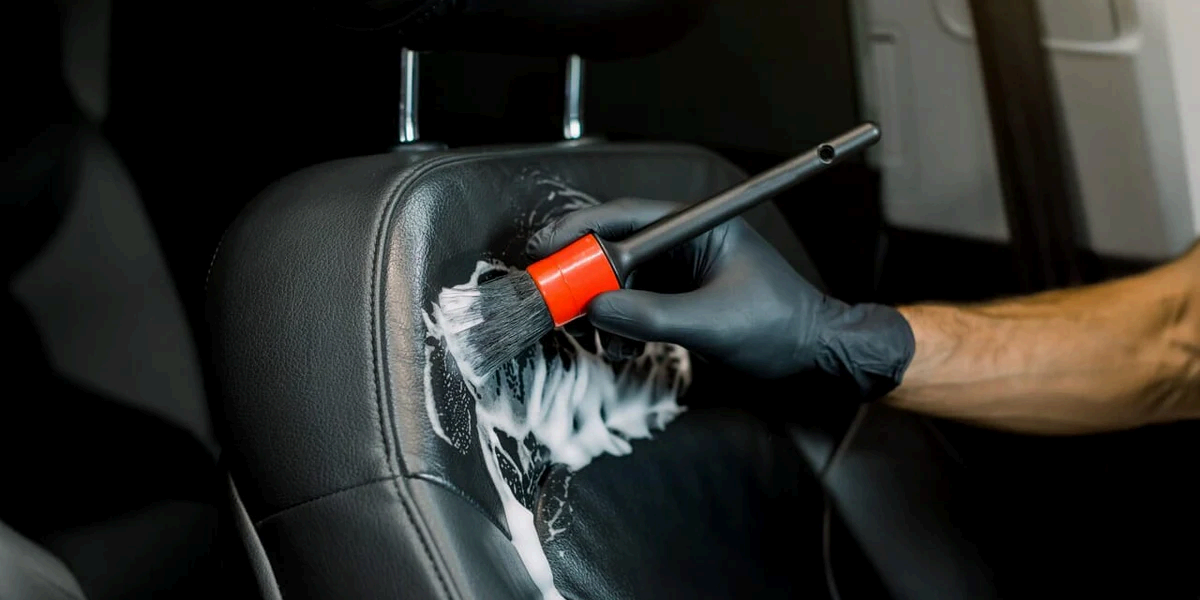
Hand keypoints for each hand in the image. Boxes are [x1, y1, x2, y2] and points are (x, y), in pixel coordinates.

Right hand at [528, 198, 915, 397]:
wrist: (814, 357)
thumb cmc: (782, 327)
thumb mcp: (712, 322)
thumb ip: (651, 314)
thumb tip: (595, 309)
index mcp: (699, 225)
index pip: (627, 216)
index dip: (581, 231)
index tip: (547, 251)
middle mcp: (684, 242)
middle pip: (614, 245)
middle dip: (584, 274)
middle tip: (556, 299)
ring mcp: (680, 270)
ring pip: (619, 278)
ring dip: (600, 306)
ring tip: (594, 333)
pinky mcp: (677, 297)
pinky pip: (632, 302)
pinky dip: (617, 323)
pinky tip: (618, 346)